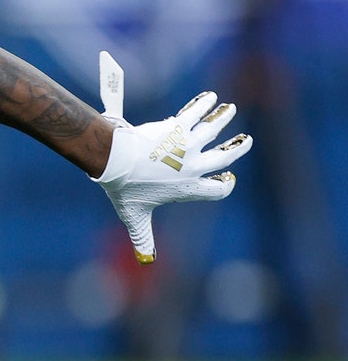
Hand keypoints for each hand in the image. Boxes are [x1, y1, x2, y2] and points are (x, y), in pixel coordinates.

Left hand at [91, 52, 252, 263]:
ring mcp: (187, 146)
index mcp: (187, 188)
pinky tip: (209, 97)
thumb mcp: (135, 217)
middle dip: (236, 148)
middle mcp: (193, 167)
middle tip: (245, 140)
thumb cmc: (124, 189)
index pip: (217, 190)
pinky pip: (194, 113)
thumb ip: (143, 238)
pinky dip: (203, 104)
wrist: (115, 161)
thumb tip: (145, 262)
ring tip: (229, 109)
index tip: (227, 176)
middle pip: (224, 156)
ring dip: (223, 118)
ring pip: (213, 129)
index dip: (225, 184)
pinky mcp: (176, 128)